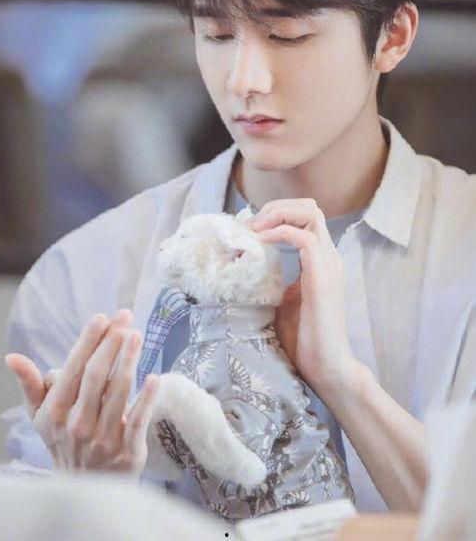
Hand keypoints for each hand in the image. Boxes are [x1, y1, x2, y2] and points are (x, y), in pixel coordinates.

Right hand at [5, 309, 158, 477]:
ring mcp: (104, 439)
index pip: (74, 369)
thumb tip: (12, 357)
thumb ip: (30, 384)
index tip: (101, 318)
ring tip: (136, 335)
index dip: (88, 342)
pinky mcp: (128, 451)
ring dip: (128, 361)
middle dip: (111, 343)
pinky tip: (154, 377)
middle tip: (125, 316)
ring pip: (117, 393)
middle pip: (96, 376)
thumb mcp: (42, 415)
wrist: (85, 487)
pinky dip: (146, 399)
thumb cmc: (64, 440)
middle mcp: (78, 424)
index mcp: (58, 411)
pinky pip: (138, 421)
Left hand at [245, 199, 358, 397]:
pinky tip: (261, 242)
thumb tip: (245, 263)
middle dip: (276, 207)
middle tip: (250, 225)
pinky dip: (280, 232)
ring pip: (310, 214)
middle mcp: (328, 256)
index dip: (277, 213)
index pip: (305, 216)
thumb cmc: (304, 339)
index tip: (249, 228)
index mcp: (320, 260)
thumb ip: (273, 277)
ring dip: (278, 215)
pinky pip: (305, 239)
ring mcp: (329, 265)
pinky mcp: (323, 278)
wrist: (327, 367)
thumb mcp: (282, 299)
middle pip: (309, 207)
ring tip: (255, 230)